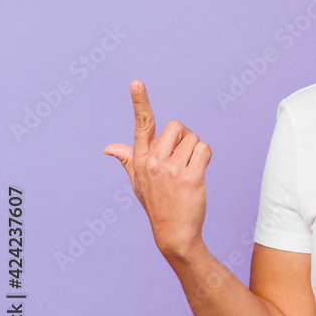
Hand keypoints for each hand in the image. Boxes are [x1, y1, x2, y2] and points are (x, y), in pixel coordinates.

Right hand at [103, 81, 211, 259]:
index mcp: (140, 159)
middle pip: (177, 126)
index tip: (137, 83)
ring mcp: (171, 169)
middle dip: (184, 138)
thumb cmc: (157, 204)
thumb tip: (109, 148)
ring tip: (188, 170)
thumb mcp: (137, 182)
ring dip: (196, 150)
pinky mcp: (191, 176)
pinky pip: (204, 149)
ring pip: (193, 138)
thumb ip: (127, 160)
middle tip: (181, 160)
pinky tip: (199, 172)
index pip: (141, 125)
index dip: (140, 102)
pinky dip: (206, 157)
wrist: (173, 233)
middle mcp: (153, 161)